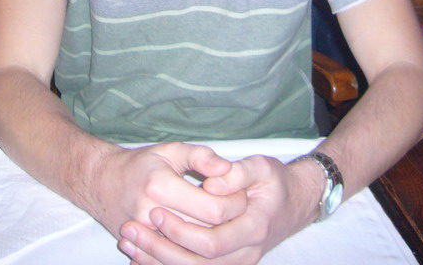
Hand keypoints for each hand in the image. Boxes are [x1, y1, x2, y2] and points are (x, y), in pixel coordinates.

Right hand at [89, 142, 248, 239]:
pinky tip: (204, 241)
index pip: (213, 210)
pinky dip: (194, 254)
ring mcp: (145, 236)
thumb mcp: (171, 151)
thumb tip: (225, 168)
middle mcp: (149, 214)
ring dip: (214, 241)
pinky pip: (175, 261)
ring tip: (222, 225)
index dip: (234, 204)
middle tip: (237, 212)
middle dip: (229, 225)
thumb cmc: (140, 165)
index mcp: (159, 186)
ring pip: (193, 253)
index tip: (240, 195)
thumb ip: (200, 156)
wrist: (102, 184)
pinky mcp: (142, 250)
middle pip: (206, 234)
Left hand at [117, 154, 320, 264]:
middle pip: (198, 262)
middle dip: (160, 248)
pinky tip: (140, 259)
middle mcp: (247, 252)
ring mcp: (237, 263)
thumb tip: (212, 183)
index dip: (180, 230)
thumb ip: (235, 172)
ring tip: (127, 243)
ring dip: (157, 261)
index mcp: (254, 226)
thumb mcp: (261, 166)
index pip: (213, 240)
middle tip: (130, 228)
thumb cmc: (275, 182)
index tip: (154, 210)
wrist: (295, 204)